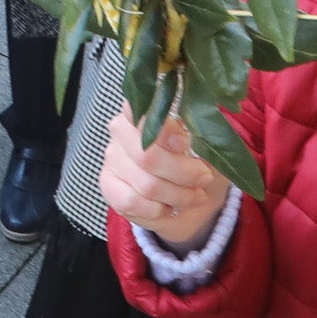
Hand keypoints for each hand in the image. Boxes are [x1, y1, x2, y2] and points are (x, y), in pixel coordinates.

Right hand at [102, 108, 230, 251]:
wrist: (191, 191)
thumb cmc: (199, 159)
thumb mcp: (208, 143)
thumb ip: (202, 135)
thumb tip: (200, 139)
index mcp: (146, 108)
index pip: (141, 110)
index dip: (162, 130)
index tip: (184, 143)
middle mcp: (121, 128)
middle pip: (148, 156)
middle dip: (184, 173)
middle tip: (204, 178)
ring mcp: (113, 158)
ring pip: (146, 184)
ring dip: (179, 195)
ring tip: (195, 195)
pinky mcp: (108, 185)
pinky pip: (132, 203)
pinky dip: (159, 209)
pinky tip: (169, 206)